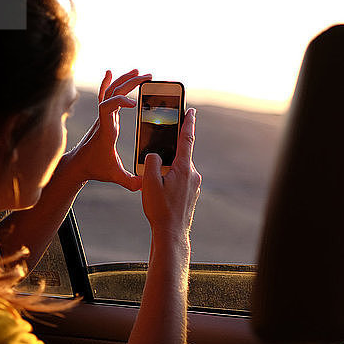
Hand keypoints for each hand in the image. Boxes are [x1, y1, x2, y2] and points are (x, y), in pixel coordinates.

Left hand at [73, 69, 150, 190]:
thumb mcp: (115, 176)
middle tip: (148, 77)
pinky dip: (109, 83)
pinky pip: (104, 95)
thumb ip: (130, 182)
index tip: (135, 104)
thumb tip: (145, 184)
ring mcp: (103, 116)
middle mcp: (103, 119)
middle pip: (113, 93)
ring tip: (140, 73)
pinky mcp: (103, 117)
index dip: (120, 101)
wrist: (78, 165)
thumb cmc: (96, 168)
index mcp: (106, 130)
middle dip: (131, 83)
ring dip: (124, 80)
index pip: (107, 107)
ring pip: (111, 91)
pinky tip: (111, 73)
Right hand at [141, 108, 201, 238]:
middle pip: (180, 154)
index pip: (187, 139)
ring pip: (179, 168)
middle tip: (159, 149)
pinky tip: (160, 191)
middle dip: (169, 151)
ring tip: (154, 182)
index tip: (191, 110)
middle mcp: (192, 174)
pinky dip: (170, 179)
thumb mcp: (149, 182)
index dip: (188, 122)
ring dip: (167, 169)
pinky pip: (180, 179)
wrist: (172, 233)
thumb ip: (150, 161)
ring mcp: (194, 184)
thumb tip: (154, 155)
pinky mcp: (192, 193)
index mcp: (183, 168)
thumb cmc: (160, 209)